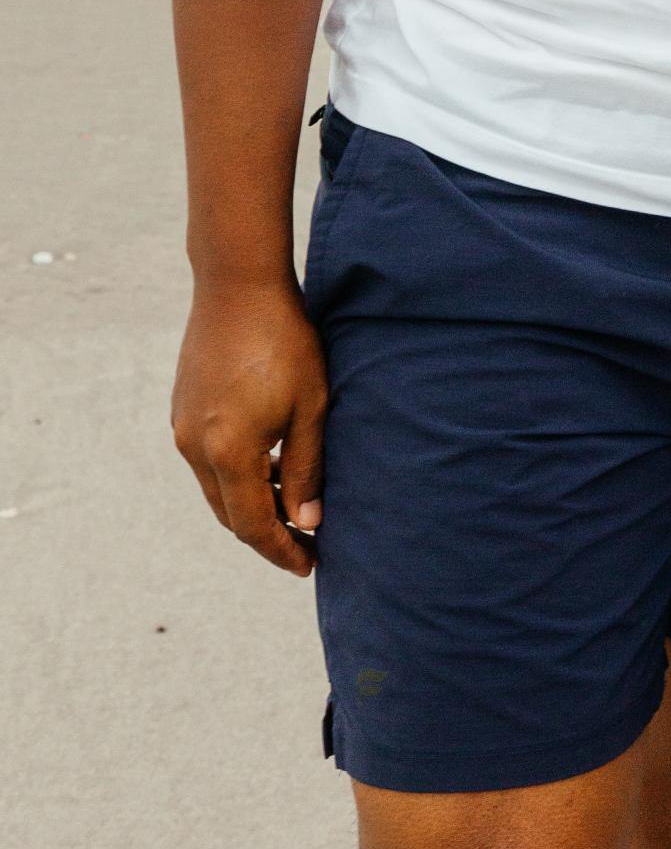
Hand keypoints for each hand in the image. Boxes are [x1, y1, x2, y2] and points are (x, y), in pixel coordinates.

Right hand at [171, 277, 328, 576]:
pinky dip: (236, 476)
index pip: (254, 525)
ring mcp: (183, 428)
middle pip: (230, 514)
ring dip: (251, 504)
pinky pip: (207, 461)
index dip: (282, 550)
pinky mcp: (182, 410)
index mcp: (228, 452)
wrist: (238, 285)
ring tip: (292, 507)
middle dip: (267, 534)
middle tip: (305, 542)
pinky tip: (268, 465)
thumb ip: (307, 468)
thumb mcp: (311, 406)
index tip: (310, 563)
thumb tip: (308, 520)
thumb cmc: (285, 341)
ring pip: (217, 489)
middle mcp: (195, 447)